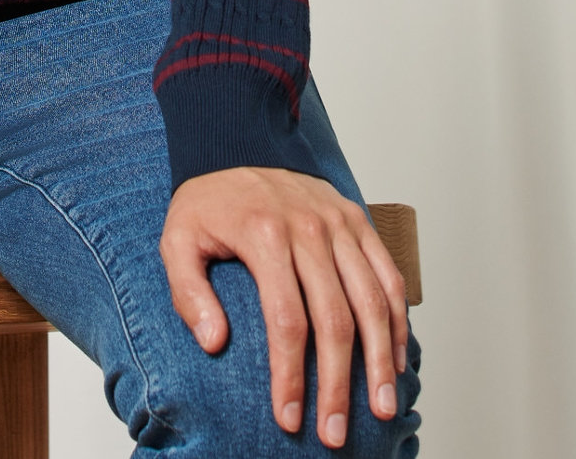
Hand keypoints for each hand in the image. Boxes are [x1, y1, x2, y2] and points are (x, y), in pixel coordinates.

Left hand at [159, 166, 408, 449]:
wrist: (234, 144)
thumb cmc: (207, 203)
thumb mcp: (177, 239)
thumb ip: (188, 291)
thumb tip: (213, 343)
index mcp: (263, 232)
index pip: (285, 319)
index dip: (290, 375)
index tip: (290, 419)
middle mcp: (308, 226)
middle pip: (335, 318)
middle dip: (338, 384)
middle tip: (335, 432)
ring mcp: (339, 222)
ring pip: (373, 301)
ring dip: (380, 361)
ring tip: (381, 409)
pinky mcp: (358, 220)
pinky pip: (388, 275)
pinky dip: (398, 320)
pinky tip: (394, 360)